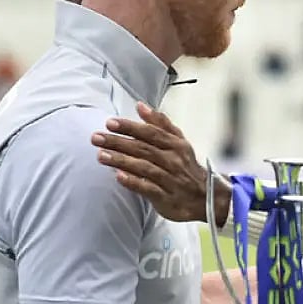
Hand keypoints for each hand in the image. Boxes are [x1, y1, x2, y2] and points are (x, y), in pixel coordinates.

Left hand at [91, 102, 230, 223]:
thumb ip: (160, 123)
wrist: (205, 197)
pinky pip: (148, 189)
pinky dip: (133, 182)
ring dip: (121, 161)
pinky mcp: (166, 198)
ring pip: (144, 167)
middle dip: (118, 142)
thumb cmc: (186, 167)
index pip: (150, 132)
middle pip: (143, 148)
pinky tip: (118, 177)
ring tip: (100, 155)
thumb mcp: (178, 142)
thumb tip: (140, 106)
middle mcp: (173, 160)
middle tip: (97, 138)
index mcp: (175, 145)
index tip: (110, 123)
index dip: (130, 127)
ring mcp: (170, 179)